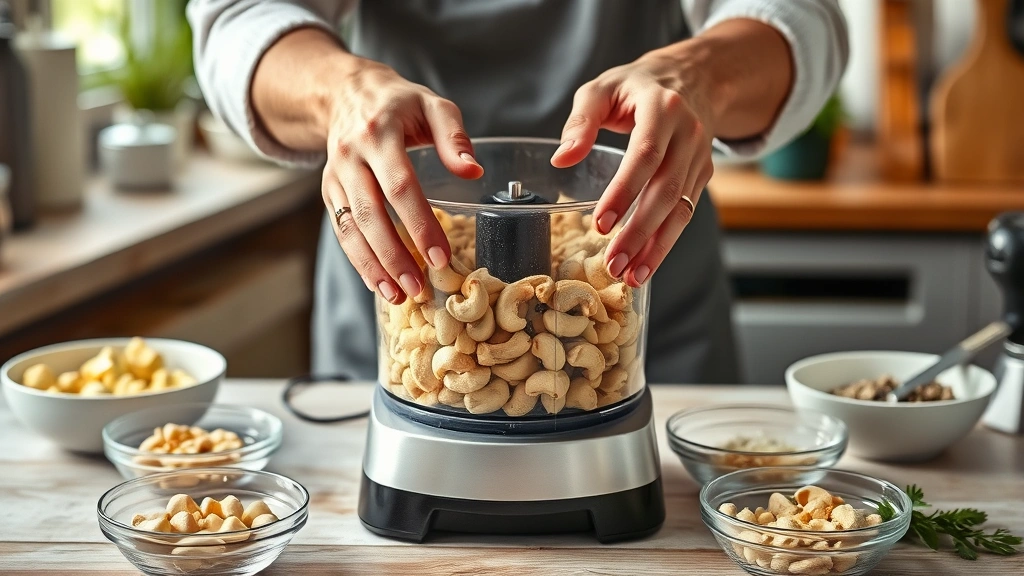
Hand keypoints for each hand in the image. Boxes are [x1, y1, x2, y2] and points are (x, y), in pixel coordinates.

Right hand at [322, 59, 482, 302]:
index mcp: (380, 133)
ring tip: (398, 296)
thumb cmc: (399, 102)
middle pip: (370, 214)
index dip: (419, 223)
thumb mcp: (432, 104)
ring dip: (373, 266)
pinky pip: (341, 231)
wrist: (345, 92)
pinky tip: (379, 284)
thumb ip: (454, 136)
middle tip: (419, 287)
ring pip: (350, 228)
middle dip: (394, 255)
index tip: (439, 256)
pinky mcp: (328, 191)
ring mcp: (335, 176)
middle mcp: (351, 156)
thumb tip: (472, 170)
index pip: (400, 186)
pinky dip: (359, 260)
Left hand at [551, 50, 715, 287]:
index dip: (624, 191)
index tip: (600, 223)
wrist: (694, 78)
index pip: (645, 154)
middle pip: (666, 189)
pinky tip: (645, 265)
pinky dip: (666, 243)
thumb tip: (562, 158)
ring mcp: (700, 157)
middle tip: (613, 262)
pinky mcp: (703, 176)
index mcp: (663, 107)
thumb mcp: (603, 88)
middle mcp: (689, 134)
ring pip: (681, 209)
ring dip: (656, 247)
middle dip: (639, 231)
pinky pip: (685, 214)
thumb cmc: (638, 86)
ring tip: (631, 276)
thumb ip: (581, 121)